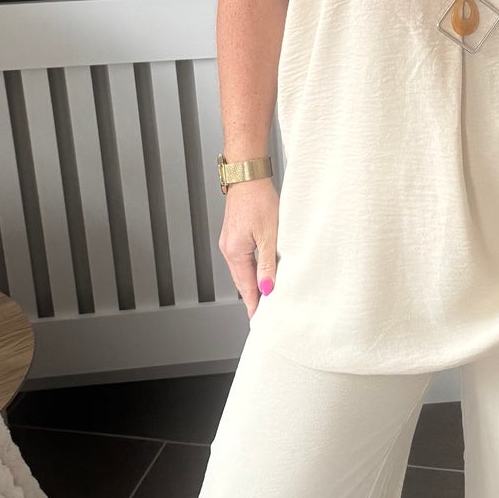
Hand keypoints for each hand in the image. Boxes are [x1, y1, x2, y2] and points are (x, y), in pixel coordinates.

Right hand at [218, 179, 279, 319]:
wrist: (248, 176)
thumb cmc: (258, 199)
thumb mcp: (270, 234)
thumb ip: (268, 263)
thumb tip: (268, 288)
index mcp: (235, 252)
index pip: (246, 288)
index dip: (254, 306)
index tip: (260, 321)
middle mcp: (228, 249)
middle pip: (242, 282)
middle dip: (253, 299)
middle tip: (265, 315)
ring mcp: (229, 243)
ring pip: (242, 271)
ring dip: (253, 284)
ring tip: (266, 298)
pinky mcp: (234, 236)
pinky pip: (243, 260)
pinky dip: (251, 271)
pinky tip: (261, 274)